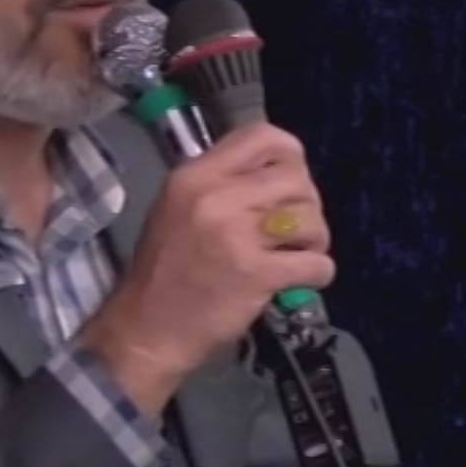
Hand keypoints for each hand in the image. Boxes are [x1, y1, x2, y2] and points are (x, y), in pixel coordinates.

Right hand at [84, 123, 333, 413]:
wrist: (146, 330)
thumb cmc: (164, 270)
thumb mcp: (178, 207)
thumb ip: (222, 183)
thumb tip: (277, 173)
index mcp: (195, 174)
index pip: (263, 136)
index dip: (290, 157)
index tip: (288, 182)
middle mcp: (216, 196)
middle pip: (296, 178)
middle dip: (307, 204)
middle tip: (294, 230)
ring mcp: (236, 235)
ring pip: (310, 218)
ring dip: (315, 239)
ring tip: (297, 254)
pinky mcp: (256, 274)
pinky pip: (316, 263)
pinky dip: (319, 273)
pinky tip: (303, 280)